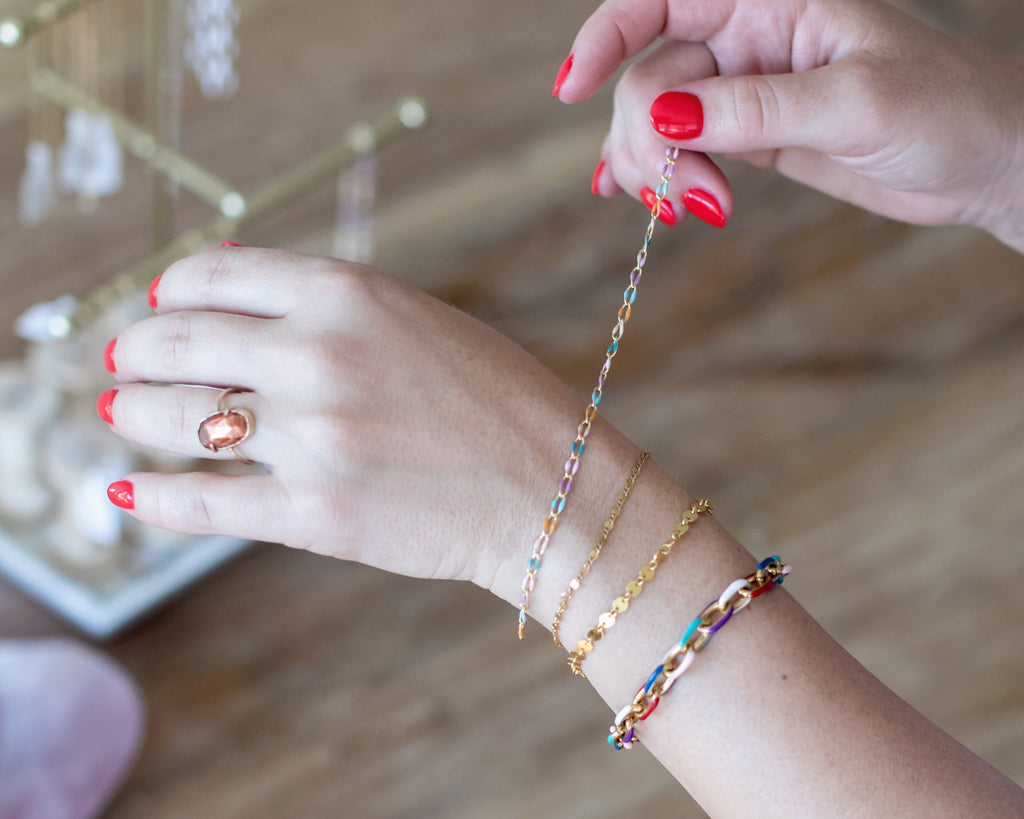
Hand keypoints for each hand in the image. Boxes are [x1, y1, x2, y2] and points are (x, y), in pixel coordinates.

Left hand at [100, 247, 596, 587]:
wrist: (553, 489)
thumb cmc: (497, 400)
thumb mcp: (415, 321)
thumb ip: (327, 303)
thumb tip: (233, 281)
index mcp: (346, 294)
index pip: (211, 274)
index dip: (169, 291)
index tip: (159, 306)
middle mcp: (316, 356)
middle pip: (175, 341)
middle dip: (134, 350)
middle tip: (124, 364)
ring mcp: (311, 436)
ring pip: (172, 417)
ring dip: (132, 415)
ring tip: (124, 416)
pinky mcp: (312, 512)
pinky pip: (201, 501)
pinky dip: (154, 498)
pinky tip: (130, 493)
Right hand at [557, 0, 1023, 247]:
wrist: (982, 164)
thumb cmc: (943, 110)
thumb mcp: (854, 103)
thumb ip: (757, 107)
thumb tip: (666, 119)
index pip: (662, 0)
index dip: (608, 37)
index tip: (573, 87)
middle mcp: (748, 36)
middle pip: (652, 77)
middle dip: (652, 142)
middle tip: (686, 202)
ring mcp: (744, 88)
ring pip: (657, 120)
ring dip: (655, 172)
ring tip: (691, 214)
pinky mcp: (749, 135)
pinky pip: (682, 150)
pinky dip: (658, 178)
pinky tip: (647, 202)